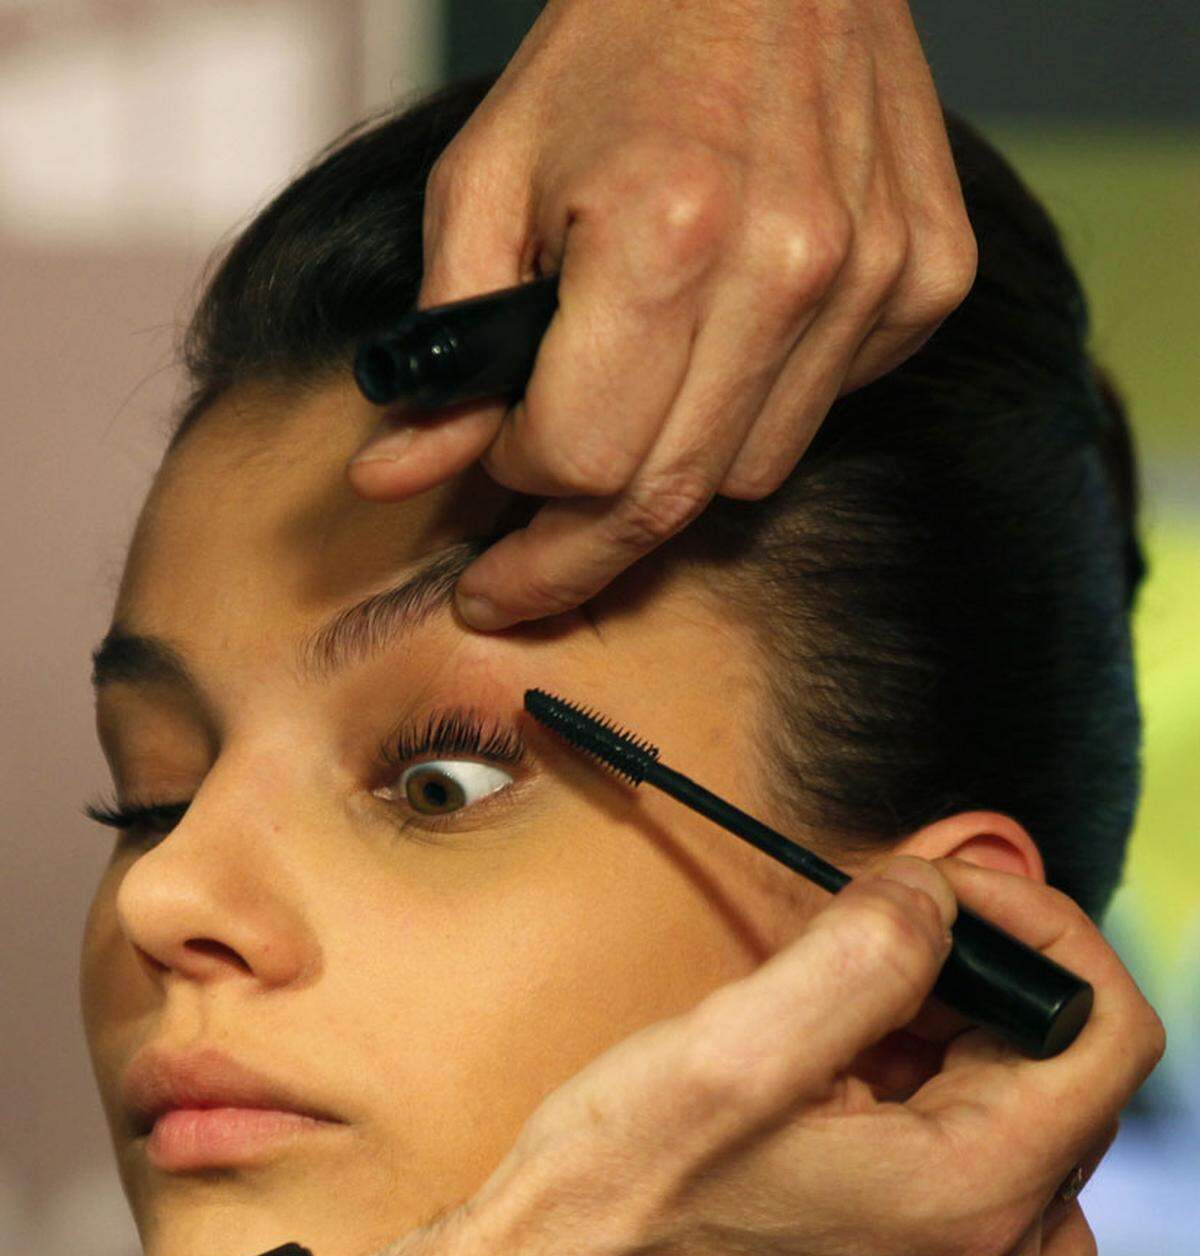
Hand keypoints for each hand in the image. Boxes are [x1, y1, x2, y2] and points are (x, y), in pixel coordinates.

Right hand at [345, 858, 1162, 1255]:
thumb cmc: (613, 1205)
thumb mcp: (739, 1044)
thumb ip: (872, 948)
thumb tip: (941, 893)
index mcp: (973, 1203)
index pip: (1106, 1032)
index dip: (1043, 931)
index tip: (950, 888)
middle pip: (1061, 1070)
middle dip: (976, 975)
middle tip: (871, 924)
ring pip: (1013, 1116)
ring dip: (945, 1036)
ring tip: (830, 1015)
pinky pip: (962, 1170)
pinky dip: (918, 1100)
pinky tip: (820, 1083)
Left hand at [347, 0, 977, 630]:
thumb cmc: (610, 55)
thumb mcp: (485, 180)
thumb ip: (443, 346)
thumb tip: (394, 480)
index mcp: (662, 231)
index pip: (581, 460)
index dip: (516, 487)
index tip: (489, 479)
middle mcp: (788, 266)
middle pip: (666, 499)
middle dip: (576, 555)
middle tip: (517, 579)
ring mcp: (874, 276)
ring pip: (746, 477)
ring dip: (668, 473)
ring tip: (628, 406)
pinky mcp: (928, 280)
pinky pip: (822, 413)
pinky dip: (755, 410)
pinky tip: (723, 342)